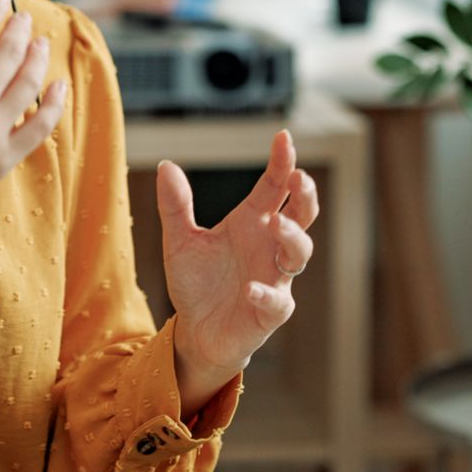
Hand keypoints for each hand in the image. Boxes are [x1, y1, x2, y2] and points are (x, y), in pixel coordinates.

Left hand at [156, 130, 317, 405]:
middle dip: (305, 196)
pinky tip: (251, 289)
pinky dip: (268, 294)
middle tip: (298, 178)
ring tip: (275, 224)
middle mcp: (269, 246)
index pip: (273, 188)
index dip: (282, 163)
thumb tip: (166, 165)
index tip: (284, 138)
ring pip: (299, 253)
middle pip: (302, 215)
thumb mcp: (180, 242)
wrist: (196, 333)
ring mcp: (274, 278)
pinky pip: (278, 302)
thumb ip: (175, 206)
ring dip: (292, 237)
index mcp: (252, 223)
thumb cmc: (197, 283)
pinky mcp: (269, 312)